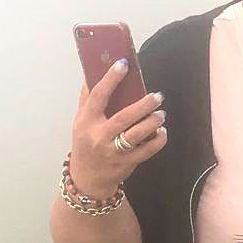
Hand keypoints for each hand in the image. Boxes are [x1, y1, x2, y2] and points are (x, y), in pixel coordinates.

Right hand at [69, 67, 165, 199]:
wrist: (87, 179)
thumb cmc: (85, 144)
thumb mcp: (80, 121)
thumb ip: (87, 99)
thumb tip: (93, 72)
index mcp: (86, 121)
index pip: (98, 96)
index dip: (110, 79)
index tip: (123, 64)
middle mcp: (99, 136)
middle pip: (123, 118)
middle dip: (143, 105)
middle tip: (157, 96)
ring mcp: (113, 151)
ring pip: (136, 135)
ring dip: (152, 122)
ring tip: (161, 113)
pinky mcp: (127, 163)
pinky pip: (146, 151)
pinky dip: (157, 140)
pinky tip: (162, 131)